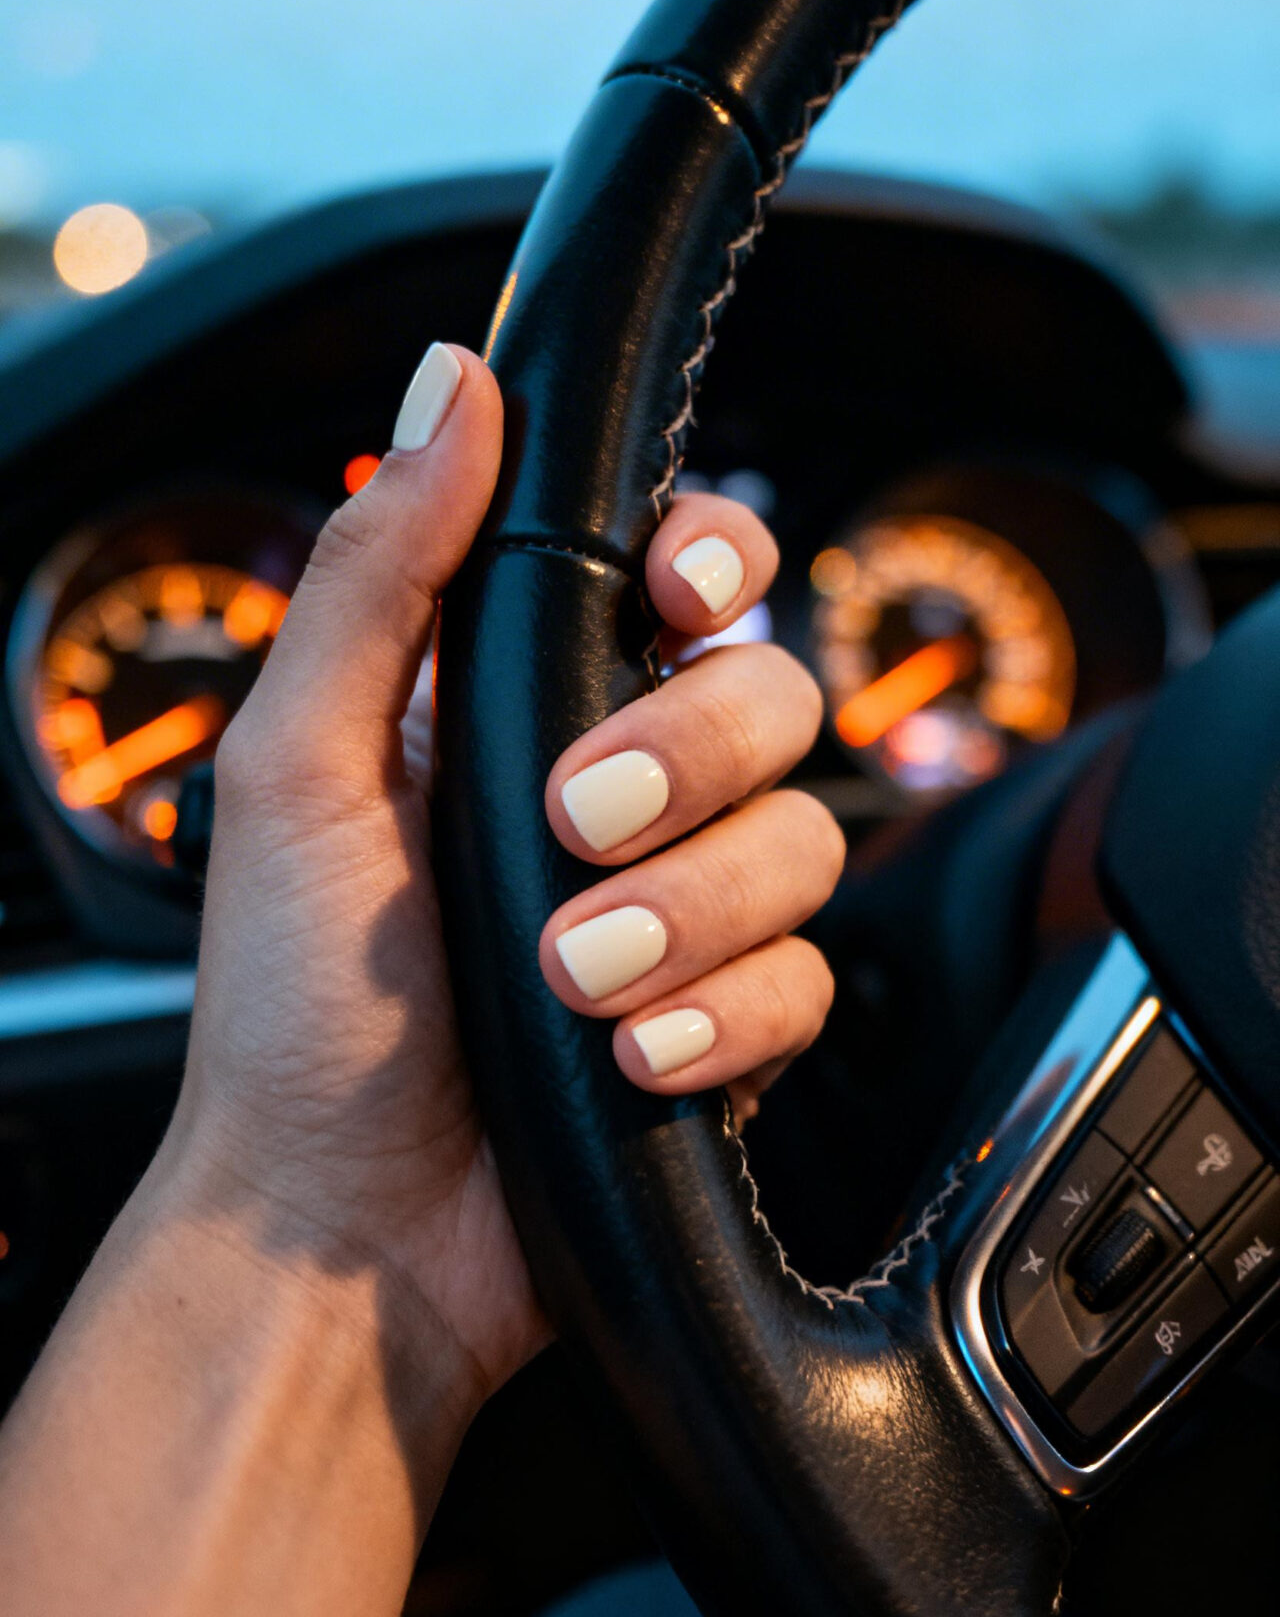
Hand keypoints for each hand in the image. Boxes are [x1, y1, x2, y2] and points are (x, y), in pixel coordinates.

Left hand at [173, 345, 840, 1427]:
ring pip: (805, 839)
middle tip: (575, 828)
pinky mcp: (727, 1017)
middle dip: (691, 759)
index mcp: (517, 705)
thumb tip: (450, 383)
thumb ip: (379, 572)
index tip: (678, 593)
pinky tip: (633, 1055)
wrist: (339, 1232)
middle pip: (771, 692)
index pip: (681, 576)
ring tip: (574, 976)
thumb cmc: (294, 1010)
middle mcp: (620, 790)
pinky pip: (806, 980)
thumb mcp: (297, 766)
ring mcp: (683, 906)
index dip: (712, 560)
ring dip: (693, 910)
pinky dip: (724, 1016)